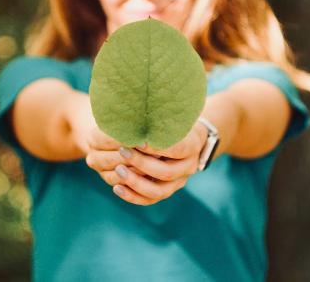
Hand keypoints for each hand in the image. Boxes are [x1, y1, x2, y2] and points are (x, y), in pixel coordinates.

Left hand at [86, 121, 207, 205]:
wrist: (189, 138)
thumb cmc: (175, 121)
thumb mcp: (172, 115)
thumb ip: (159, 118)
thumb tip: (136, 109)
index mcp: (192, 146)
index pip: (177, 149)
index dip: (156, 147)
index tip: (138, 140)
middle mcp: (188, 167)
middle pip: (165, 172)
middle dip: (141, 163)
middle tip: (122, 151)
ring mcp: (178, 182)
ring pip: (158, 191)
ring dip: (135, 182)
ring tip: (117, 170)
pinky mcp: (167, 190)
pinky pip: (150, 200)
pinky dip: (133, 196)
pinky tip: (117, 187)